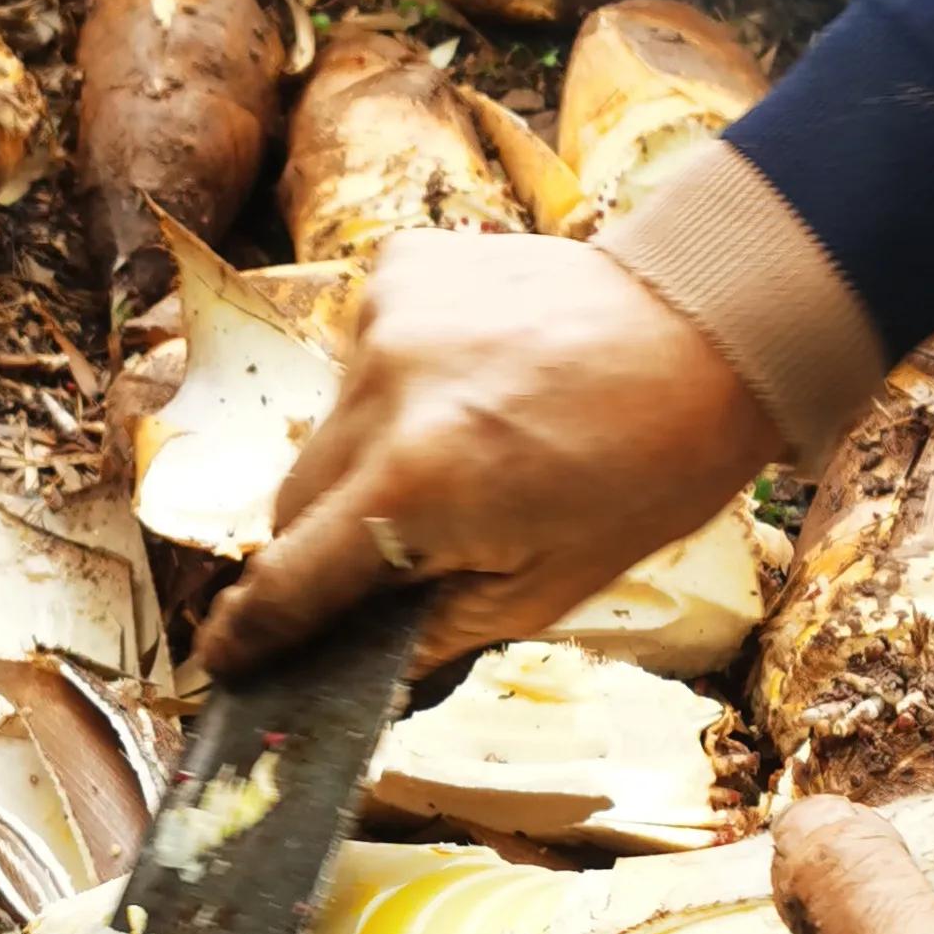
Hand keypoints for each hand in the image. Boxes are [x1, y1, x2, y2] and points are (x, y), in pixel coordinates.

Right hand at [199, 230, 778, 674]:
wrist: (712, 328)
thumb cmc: (650, 468)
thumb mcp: (546, 587)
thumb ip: (429, 628)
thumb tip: (351, 665)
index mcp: (416, 487)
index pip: (292, 577)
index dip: (251, 631)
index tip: (221, 657)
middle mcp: (381, 394)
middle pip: (294, 502)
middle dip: (327, 544)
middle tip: (394, 555)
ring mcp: (385, 320)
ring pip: (328, 427)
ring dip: (368, 459)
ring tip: (467, 451)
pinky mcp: (402, 268)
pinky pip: (363, 356)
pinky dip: (399, 386)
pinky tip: (475, 384)